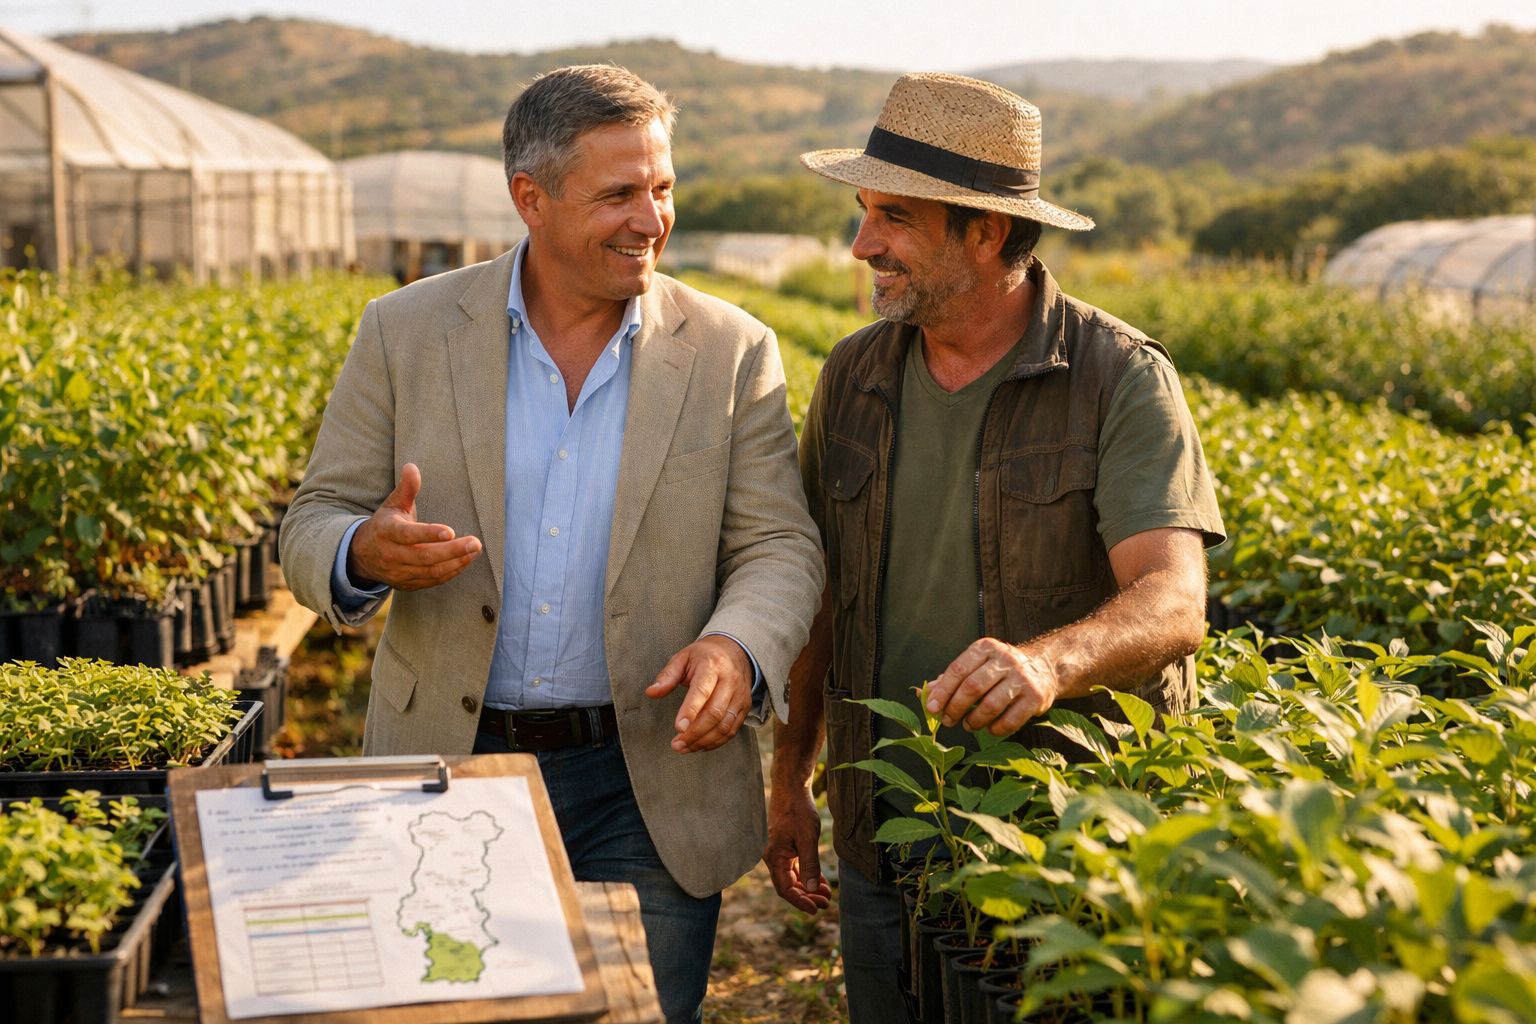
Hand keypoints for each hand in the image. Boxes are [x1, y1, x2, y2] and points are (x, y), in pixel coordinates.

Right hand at [347, 463, 481, 590]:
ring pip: (430, 571)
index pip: (408, 535)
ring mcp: (399, 572)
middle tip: (475, 543)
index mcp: (387, 532)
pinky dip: (450, 572)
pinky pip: (432, 581)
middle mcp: (392, 554)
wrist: (363, 555)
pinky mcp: (407, 584)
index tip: (450, 531)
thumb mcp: (393, 504)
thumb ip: (406, 488)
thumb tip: (412, 466)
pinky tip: (465, 561)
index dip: (429, 534)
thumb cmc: (385, 525)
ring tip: (474, 551)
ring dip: (455, 562)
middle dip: (452, 551)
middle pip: (424, 556)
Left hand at [645, 635, 751, 752]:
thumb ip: (667, 676)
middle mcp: (730, 681)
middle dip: (694, 733)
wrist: (734, 651)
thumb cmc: (704, 656)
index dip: (690, 711)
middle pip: (714, 713)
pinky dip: (715, 742)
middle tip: (676, 744)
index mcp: (712, 666)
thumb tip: (651, 693)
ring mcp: (740, 695)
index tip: (678, 728)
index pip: (702, 691)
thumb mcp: (683, 658)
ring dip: (704, 741)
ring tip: (684, 747)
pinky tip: (699, 745)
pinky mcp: (744, 707)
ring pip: (724, 725)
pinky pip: (732, 730)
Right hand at [765, 785, 829, 913]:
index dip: (800, 901)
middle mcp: (773, 857)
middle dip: (807, 896)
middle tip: (826, 902)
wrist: (791, 787)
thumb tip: (811, 889)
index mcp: (774, 857)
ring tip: (827, 894)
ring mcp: (779, 852)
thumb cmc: (798, 810)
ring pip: (793, 877)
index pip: (785, 889)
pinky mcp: (786, 846)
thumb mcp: (807, 838)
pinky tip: (821, 880)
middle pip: (789, 885)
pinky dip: (807, 874)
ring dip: (809, 887)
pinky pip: (795, 867)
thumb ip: (809, 864)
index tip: (816, 909)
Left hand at [926, 637, 1058, 734]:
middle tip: (948, 720)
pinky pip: (1011, 720)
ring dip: (974, 720)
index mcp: (986, 648)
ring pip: (991, 705)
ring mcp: (1022, 678)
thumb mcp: (978, 665)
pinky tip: (989, 729)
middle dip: (955, 707)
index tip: (931, 708)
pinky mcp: (1036, 698)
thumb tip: (925, 693)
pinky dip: (995, 729)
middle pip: (973, 687)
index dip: (942, 691)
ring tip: (967, 725)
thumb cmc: (1001, 669)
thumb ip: (952, 678)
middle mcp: (1005, 659)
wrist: (1044, 668)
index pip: (958, 670)